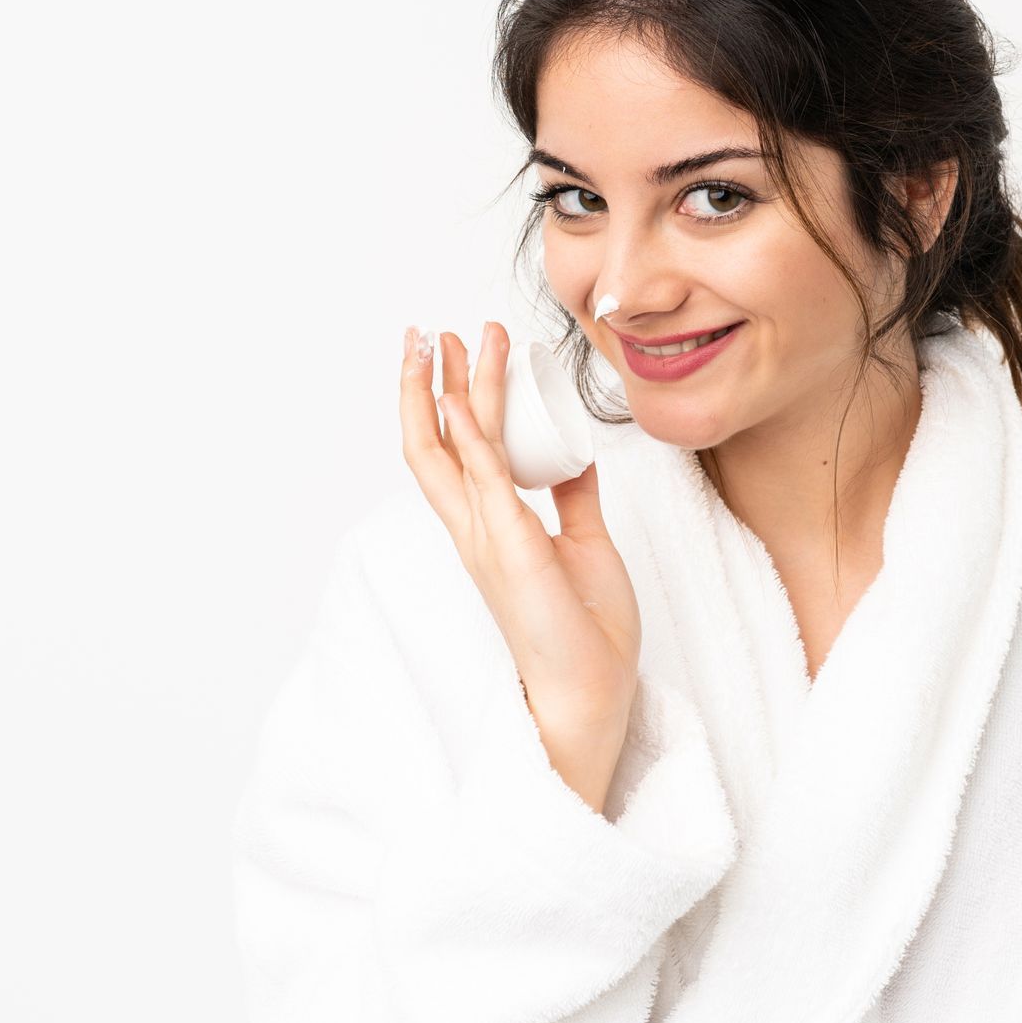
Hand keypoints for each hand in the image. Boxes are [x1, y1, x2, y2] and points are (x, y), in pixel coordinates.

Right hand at [399, 321, 640, 734]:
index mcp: (490, 529)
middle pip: (435, 443)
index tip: (454, 355)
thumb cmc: (586, 629)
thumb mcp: (584, 543)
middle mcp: (477, 529)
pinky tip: (468, 400)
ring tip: (454, 339)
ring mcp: (488, 538)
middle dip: (430, 384)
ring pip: (454, 449)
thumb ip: (574, 497)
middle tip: (430, 331)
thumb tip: (575, 456)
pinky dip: (475, 438)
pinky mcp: (512, 548)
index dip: (446, 402)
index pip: (453, 453)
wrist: (591, 691)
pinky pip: (488, 482)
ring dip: (452, 391)